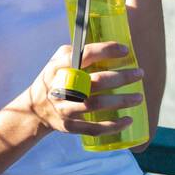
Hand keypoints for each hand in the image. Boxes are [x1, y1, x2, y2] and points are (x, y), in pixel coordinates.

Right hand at [27, 41, 145, 137]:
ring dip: (121, 101)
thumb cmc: (53, 80)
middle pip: (96, 82)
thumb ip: (75, 52)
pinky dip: (113, 126)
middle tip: (140, 73)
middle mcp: (61, 88)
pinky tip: (128, 120)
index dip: (106, 51)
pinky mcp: (70, 127)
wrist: (34, 110)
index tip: (125, 50)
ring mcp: (65, 109)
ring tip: (139, 97)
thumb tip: (105, 46)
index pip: (85, 55)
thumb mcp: (56, 61)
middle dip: (121, 77)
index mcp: (59, 67)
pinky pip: (94, 128)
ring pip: (97, 105)